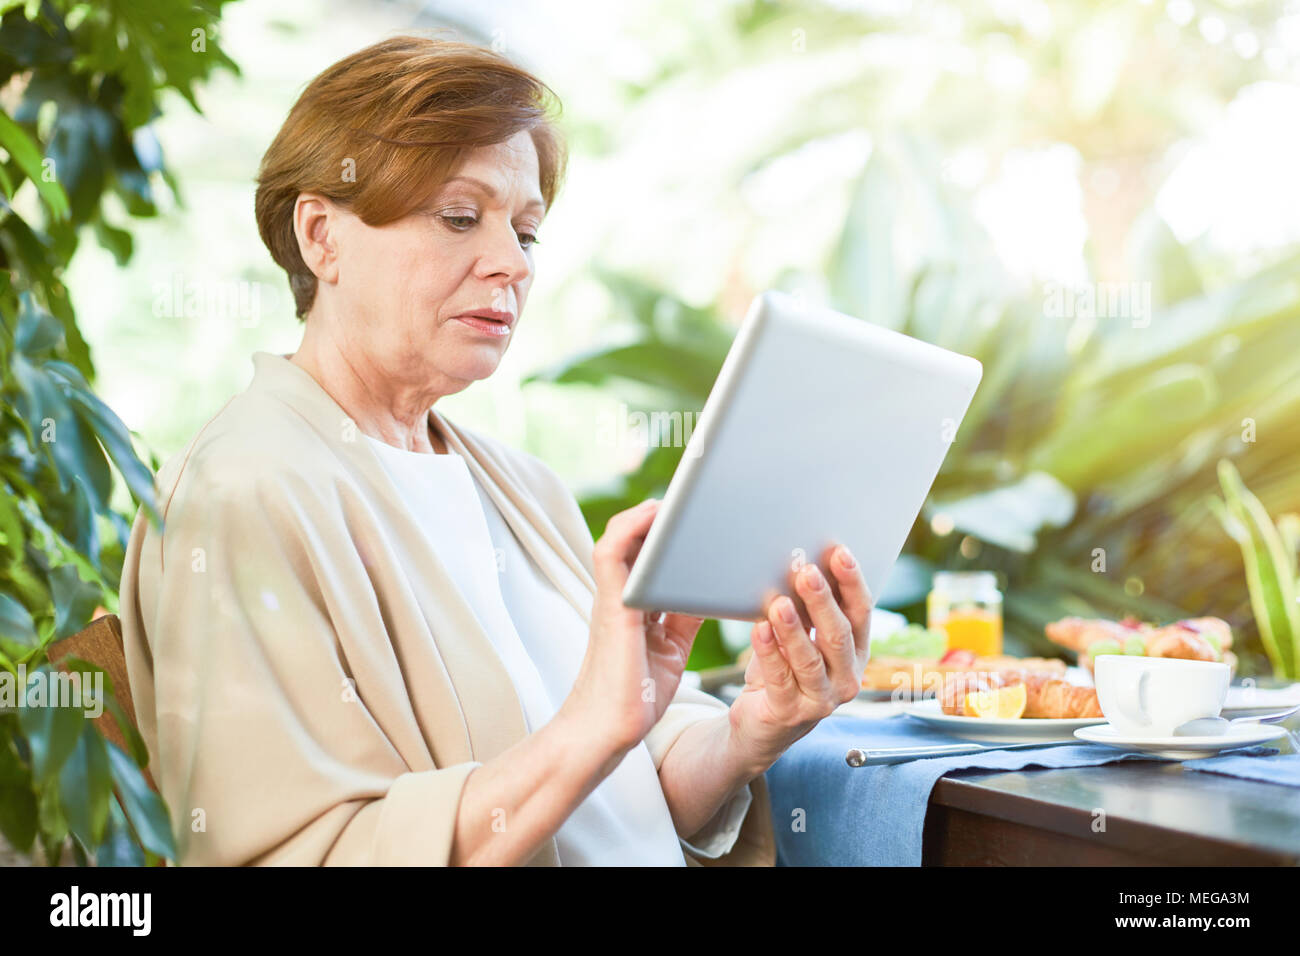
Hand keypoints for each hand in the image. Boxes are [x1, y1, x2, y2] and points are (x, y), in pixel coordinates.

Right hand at [560, 499, 705, 754]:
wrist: (607, 732)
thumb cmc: (634, 695)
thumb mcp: (671, 646)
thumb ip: (684, 614)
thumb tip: (712, 586)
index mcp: (635, 604)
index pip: (650, 555)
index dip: (668, 531)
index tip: (695, 512)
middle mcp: (621, 594)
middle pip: (638, 540)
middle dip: (663, 516)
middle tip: (694, 494)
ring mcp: (613, 597)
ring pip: (622, 538)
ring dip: (647, 514)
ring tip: (676, 497)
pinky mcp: (611, 604)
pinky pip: (612, 553)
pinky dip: (630, 527)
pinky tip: (655, 514)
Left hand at [728, 543, 871, 772]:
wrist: (761, 724)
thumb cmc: (784, 670)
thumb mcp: (800, 637)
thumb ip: (805, 610)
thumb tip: (800, 563)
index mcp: (856, 653)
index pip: (861, 613)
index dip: (852, 582)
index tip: (839, 553)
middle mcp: (846, 677)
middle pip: (838, 634)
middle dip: (822, 600)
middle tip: (806, 571)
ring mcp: (821, 700)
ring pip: (810, 659)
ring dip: (794, 628)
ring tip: (779, 602)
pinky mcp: (790, 713)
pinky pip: (779, 679)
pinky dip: (769, 652)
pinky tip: (760, 630)